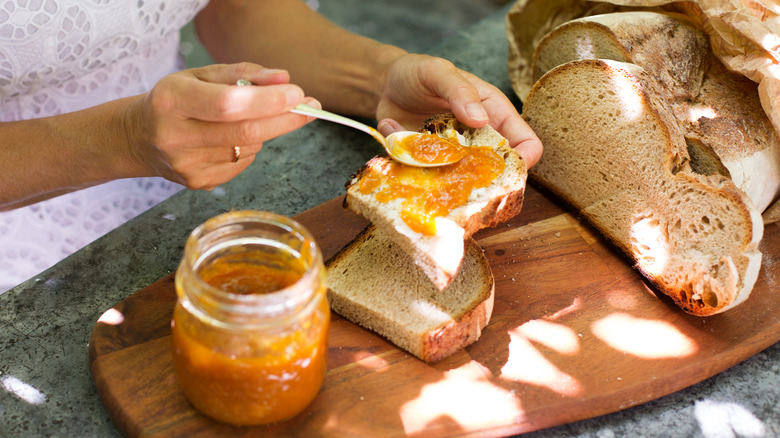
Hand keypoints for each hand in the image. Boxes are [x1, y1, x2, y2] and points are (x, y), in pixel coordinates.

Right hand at [123, 62, 317, 189]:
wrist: (137, 138)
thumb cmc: (175, 100)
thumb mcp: (200, 76)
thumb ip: (244, 74)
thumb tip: (285, 79)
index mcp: (172, 101)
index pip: (227, 104)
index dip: (267, 101)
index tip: (297, 93)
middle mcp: (176, 137)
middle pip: (246, 132)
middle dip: (285, 119)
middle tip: (309, 106)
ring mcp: (188, 165)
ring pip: (249, 148)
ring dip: (264, 130)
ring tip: (247, 118)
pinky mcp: (199, 183)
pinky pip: (243, 163)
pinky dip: (249, 148)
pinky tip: (230, 138)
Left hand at [375, 54, 541, 166]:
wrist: (386, 84)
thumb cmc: (419, 73)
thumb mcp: (439, 72)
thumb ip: (459, 90)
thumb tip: (480, 119)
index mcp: (494, 115)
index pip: (526, 144)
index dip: (523, 161)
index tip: (505, 172)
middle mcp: (479, 140)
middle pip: (496, 172)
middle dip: (479, 178)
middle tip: (449, 165)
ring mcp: (455, 156)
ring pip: (461, 183)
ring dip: (438, 172)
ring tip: (414, 144)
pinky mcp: (430, 165)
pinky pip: (426, 178)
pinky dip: (407, 161)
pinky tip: (392, 130)